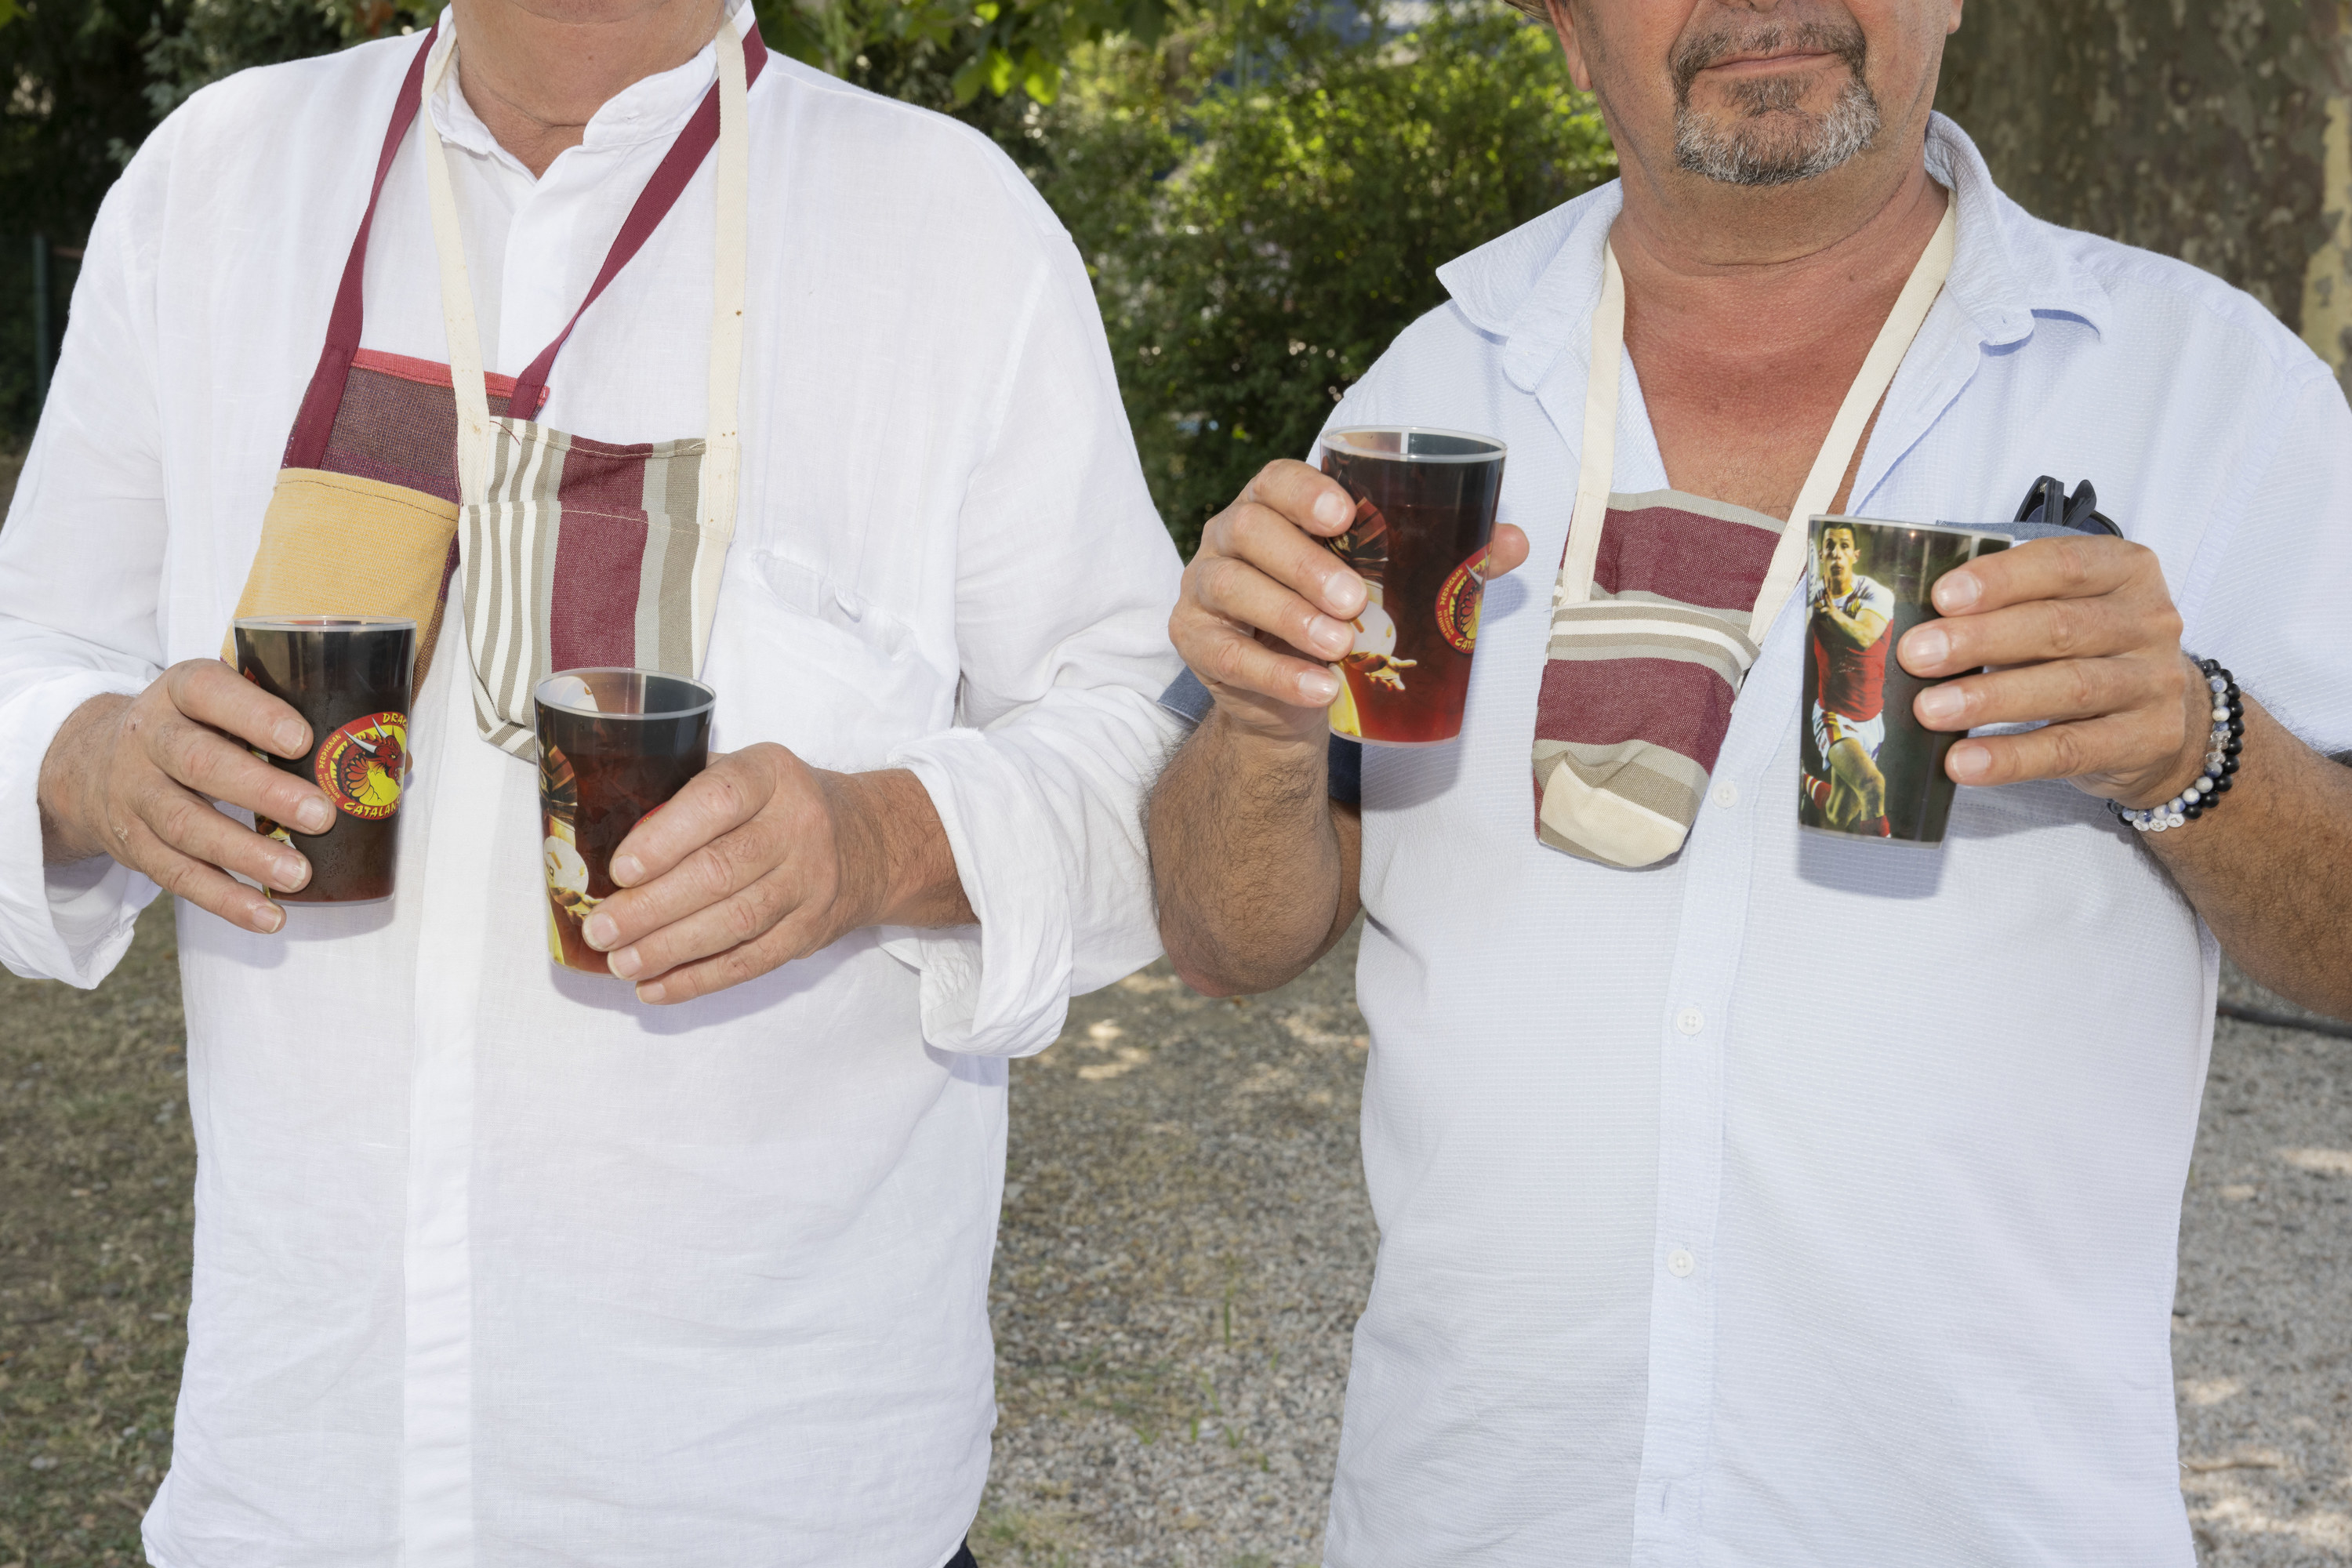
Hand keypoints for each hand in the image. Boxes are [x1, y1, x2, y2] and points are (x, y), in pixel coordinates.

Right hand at [36, 660, 338, 932]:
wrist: (90, 762)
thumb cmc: (191, 728)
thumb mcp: (220, 704)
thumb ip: (291, 719)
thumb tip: (396, 762)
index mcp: (179, 692)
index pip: (208, 692)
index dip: (255, 715)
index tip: (303, 741)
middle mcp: (150, 738)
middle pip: (200, 763)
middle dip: (262, 792)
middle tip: (319, 815)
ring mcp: (136, 793)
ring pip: (185, 825)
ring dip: (245, 854)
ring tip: (298, 874)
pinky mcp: (133, 844)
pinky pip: (177, 875)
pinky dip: (224, 899)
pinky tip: (268, 916)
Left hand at [578, 748, 970, 1004]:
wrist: (868, 839)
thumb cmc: (777, 803)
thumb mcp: (744, 772)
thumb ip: (684, 791)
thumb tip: (594, 833)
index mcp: (771, 774)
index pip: (717, 802)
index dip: (665, 838)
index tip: (619, 870)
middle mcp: (799, 825)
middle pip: (721, 872)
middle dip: (652, 908)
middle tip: (601, 929)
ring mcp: (811, 882)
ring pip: (735, 923)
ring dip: (670, 948)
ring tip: (619, 962)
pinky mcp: (812, 929)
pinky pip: (751, 961)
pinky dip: (699, 980)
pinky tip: (655, 987)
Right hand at [1172, 459, 1529, 744]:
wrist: (1295, 692)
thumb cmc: (1341, 615)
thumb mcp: (1385, 584)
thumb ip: (1446, 559)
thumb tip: (1513, 541)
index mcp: (1273, 507)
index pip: (1274, 480)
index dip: (1304, 491)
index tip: (1345, 515)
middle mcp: (1227, 537)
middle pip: (1249, 530)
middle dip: (1303, 564)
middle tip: (1353, 601)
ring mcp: (1203, 588)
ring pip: (1231, 587)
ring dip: (1288, 616)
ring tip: (1339, 646)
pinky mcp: (1194, 640)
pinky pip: (1225, 654)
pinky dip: (1275, 673)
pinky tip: (1318, 688)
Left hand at [1895, 535, 2205, 808]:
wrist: (2161, 722)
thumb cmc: (2089, 653)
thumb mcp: (2061, 613)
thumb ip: (2007, 608)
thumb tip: (1920, 629)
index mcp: (2125, 570)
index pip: (2063, 564)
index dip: (2000, 579)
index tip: (1942, 597)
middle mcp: (2149, 621)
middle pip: (2059, 626)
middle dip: (1980, 640)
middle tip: (1917, 655)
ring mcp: (2155, 682)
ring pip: (2068, 687)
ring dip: (1990, 699)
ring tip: (1930, 710)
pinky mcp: (2148, 739)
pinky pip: (2070, 750)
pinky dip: (2012, 757)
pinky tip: (1964, 762)